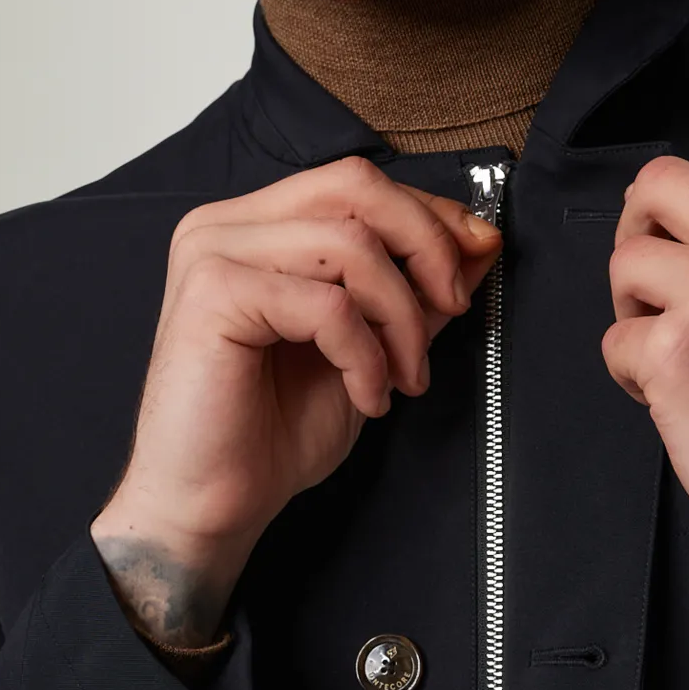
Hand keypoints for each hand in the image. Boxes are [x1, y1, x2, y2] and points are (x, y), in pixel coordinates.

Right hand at [91, 155, 501, 642]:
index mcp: (256, 226)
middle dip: (426, 244)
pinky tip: (367, 397)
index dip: (429, 212)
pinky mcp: (213, 295)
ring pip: (350, 244)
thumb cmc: (272, 434)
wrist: (209, 506)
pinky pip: (327, 304)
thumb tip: (478, 241)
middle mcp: (225, 225)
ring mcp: (212, 253)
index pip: (356, 183)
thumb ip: (414, 291)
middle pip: (355, 187)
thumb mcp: (369, 348)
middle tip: (453, 306)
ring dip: (400, 317)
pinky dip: (365, 354)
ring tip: (404, 376)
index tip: (478, 252)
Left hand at [601, 155, 688, 635]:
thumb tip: (686, 223)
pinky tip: (684, 402)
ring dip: (636, 312)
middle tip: (656, 289)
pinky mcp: (672, 350)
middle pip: (655, 185)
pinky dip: (634, 376)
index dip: (684, 218)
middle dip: (641, 235)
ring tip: (681, 358)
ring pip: (625, 262)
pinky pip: (614, 340)